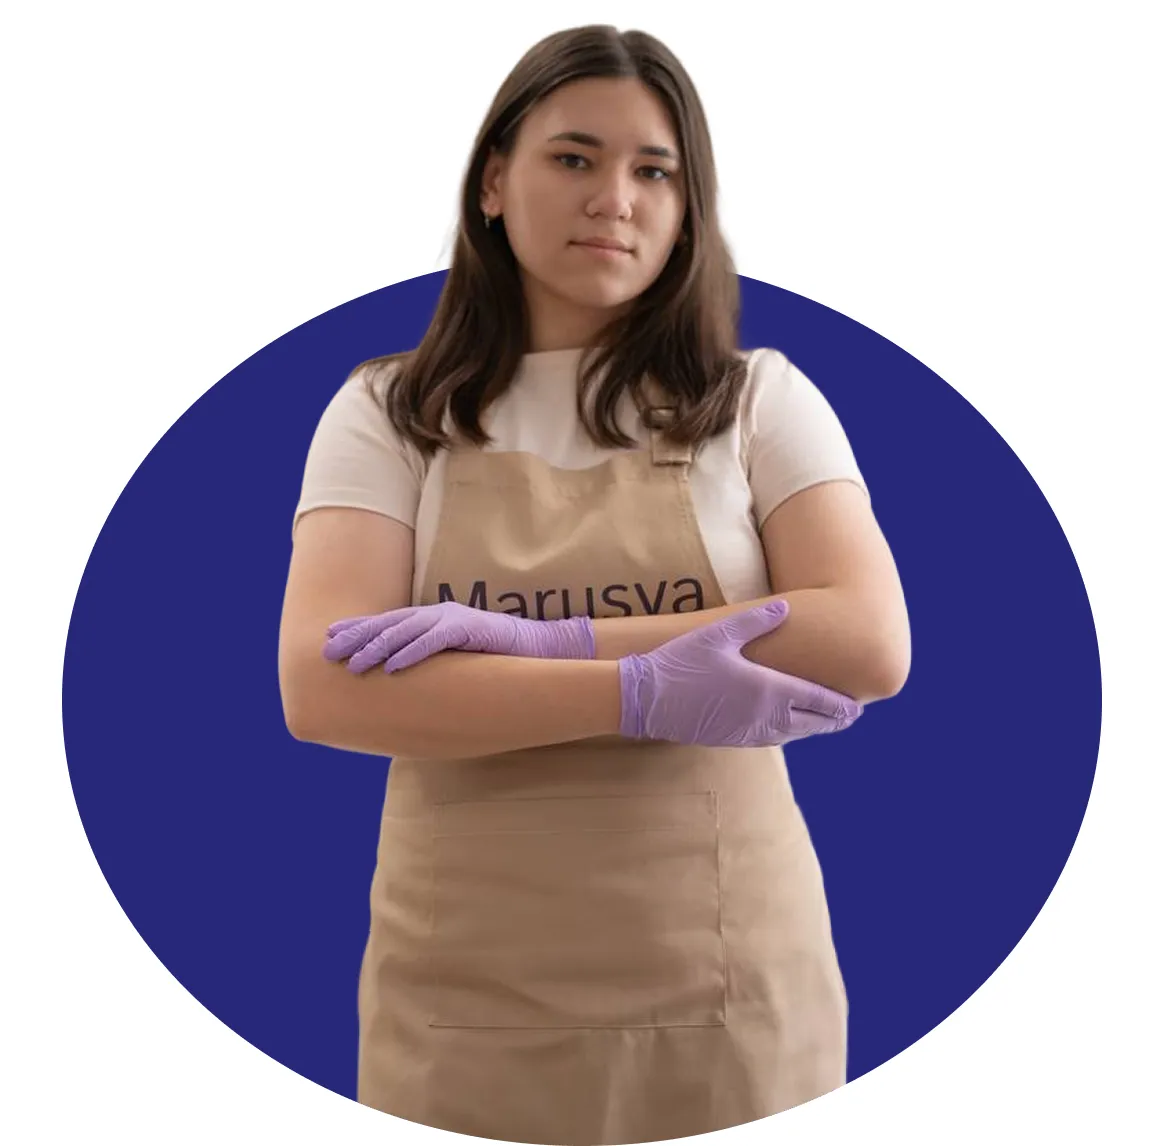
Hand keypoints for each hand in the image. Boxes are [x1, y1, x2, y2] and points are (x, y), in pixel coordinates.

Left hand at [323, 601, 594, 672]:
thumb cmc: (496, 658)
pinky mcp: (469, 628)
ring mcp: (453, 619)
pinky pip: (434, 640)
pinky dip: (411, 652)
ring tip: (352, 664)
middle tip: (327, 652)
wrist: (538, 648)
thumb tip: (399, 682)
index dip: (357, 629)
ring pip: (405, 631)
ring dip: (375, 647)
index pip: (387, 623)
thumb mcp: (454, 659)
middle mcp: (438, 614)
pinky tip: (392, 666)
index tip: (328, 639)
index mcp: (432, 619)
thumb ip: (430, 663)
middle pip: (388, 624)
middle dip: (356, 637)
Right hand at [618, 600, 861, 746]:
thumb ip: (755, 621)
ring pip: (791, 734)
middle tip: (850, 716)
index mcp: (767, 689)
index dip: (839, 705)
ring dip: (811, 729)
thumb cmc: (681, 662)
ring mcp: (746, 731)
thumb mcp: (718, 634)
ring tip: (824, 723)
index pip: (816, 701)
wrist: (646, 699)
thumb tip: (786, 607)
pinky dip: (787, 734)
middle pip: (811, 723)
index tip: (857, 707)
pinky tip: (786, 728)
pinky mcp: (730, 739)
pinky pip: (770, 740)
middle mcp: (763, 715)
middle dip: (833, 720)